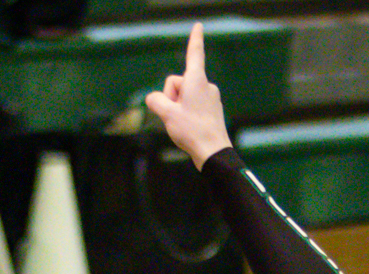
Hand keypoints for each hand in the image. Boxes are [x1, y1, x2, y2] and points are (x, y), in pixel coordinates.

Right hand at [144, 25, 233, 168]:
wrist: (213, 153)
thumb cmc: (192, 131)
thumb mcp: (166, 114)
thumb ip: (155, 100)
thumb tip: (155, 100)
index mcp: (197, 80)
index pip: (195, 54)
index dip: (195, 39)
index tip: (199, 25)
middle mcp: (206, 85)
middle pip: (177, 83)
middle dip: (171, 97)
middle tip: (177, 115)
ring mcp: (210, 98)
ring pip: (183, 97)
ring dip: (178, 108)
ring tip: (185, 124)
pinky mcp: (212, 110)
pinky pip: (191, 106)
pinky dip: (186, 115)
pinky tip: (190, 129)